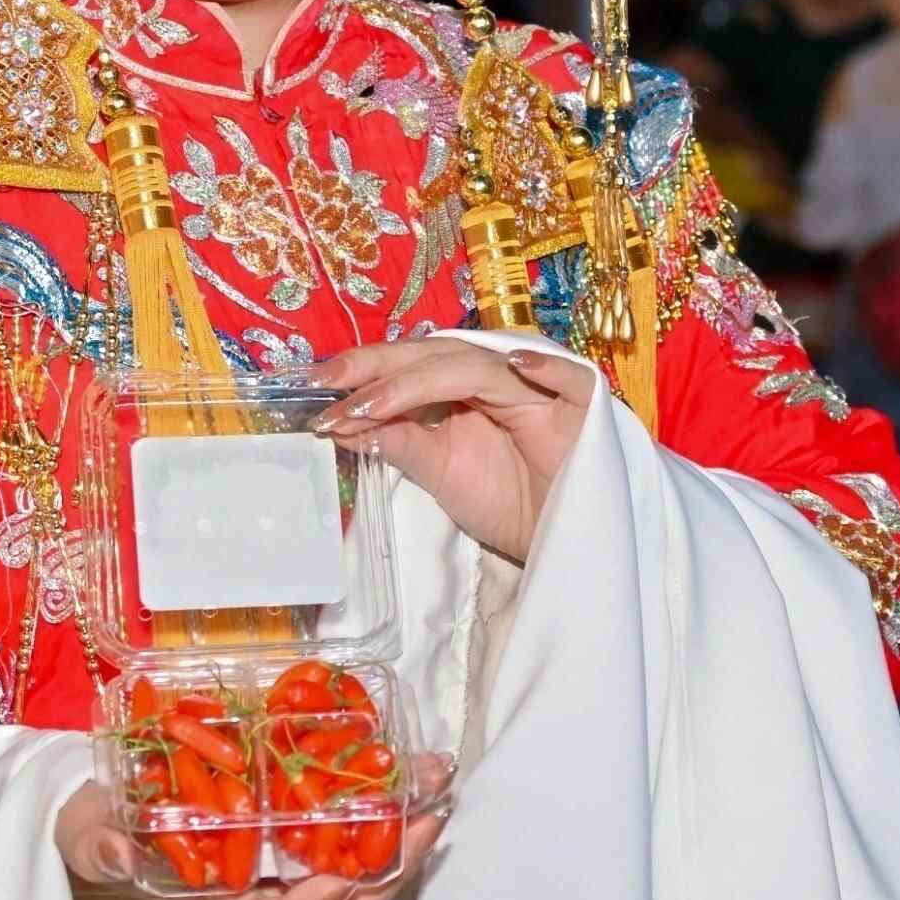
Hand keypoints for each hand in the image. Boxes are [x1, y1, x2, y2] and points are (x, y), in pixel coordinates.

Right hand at [53, 757, 455, 899]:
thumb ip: (100, 847)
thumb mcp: (87, 836)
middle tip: (426, 821)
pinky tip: (412, 770)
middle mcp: (261, 889)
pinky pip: (349, 829)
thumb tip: (122, 856)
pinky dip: (384, 806)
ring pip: (356, 868)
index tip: (335, 882)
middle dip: (386, 869)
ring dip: (402, 836)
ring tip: (437, 792)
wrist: (106, 807)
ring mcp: (284, 860)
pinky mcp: (295, 825)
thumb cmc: (98, 830)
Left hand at [312, 337, 593, 562]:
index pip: (411, 362)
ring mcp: (541, 388)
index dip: (366, 369)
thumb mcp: (439, 473)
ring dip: (423, 380)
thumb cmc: (505, 504)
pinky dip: (547, 370)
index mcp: (464, 387)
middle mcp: (498, 377)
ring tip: (374, 403)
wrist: (559, 545)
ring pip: (480, 366)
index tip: (317, 384)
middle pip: (437, 354)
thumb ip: (398, 442)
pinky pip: (571, 381)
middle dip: (381, 366)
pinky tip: (516, 366)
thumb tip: (338, 420)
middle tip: (330, 382)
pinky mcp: (583, 409)